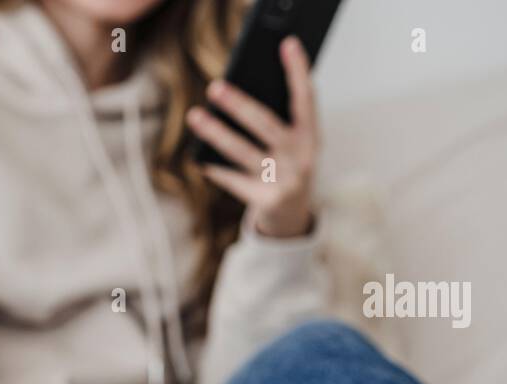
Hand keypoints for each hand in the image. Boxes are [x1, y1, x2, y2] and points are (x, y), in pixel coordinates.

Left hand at [187, 36, 317, 238]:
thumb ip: (277, 121)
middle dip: (239, 105)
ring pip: (243, 152)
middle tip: (215, 87)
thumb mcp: (292, 143)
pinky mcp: (267, 201)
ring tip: (194, 116)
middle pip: (266, 125)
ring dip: (216, 133)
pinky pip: (234, 181)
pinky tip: (198, 159)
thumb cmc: (286, 166)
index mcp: (312, 136)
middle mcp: (301, 156)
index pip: (306, 98)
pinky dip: (217, 169)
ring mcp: (285, 180)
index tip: (287, 44)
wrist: (292, 215)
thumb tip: (235, 95)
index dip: (298, 71)